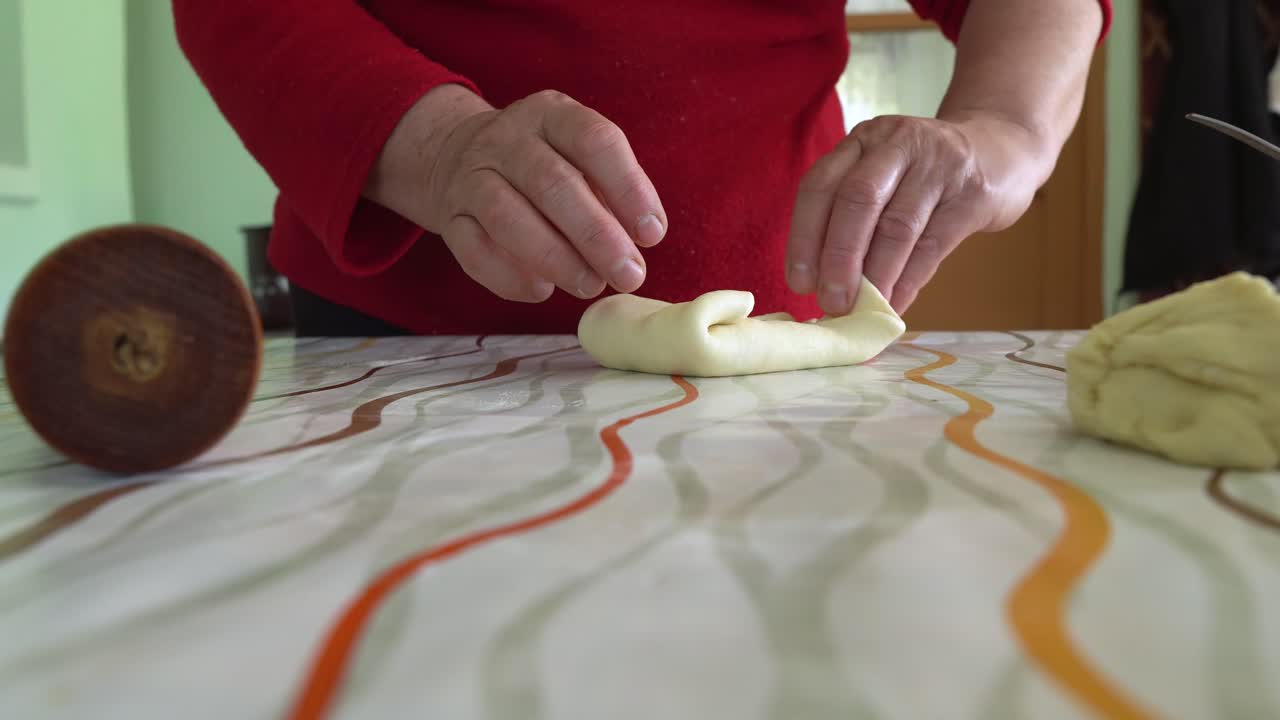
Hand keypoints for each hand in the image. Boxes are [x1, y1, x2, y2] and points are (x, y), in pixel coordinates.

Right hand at [411, 89, 666, 302]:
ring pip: (506, 216)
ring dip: (554, 258)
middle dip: (596, 235)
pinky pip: (472, 249)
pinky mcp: (449, 217)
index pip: (594, 141)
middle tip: (629, 275)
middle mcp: (506, 139)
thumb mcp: (578, 156)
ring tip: (590, 286)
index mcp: (551, 114)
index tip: (653, 234)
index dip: (628, 189)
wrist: (457, 156)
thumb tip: (641, 239)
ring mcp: (471, 176)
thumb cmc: (542, 165)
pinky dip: (508, 276)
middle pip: (552, 183)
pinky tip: (541, 291)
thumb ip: (610, 192)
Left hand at [785, 112, 1047, 315]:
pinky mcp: (974, 192)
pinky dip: (909, 281)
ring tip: (861, 310)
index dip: (804, 237)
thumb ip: (856, 216)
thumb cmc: (928, 176)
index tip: (799, 283)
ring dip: (875, 276)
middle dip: (838, 258)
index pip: (821, 185)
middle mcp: (899, 143)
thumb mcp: (887, 174)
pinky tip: (895, 306)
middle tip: (831, 302)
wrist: (1005, 148)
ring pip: (897, 226)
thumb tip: (824, 286)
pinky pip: (934, 244)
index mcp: (864, 140)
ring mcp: (940, 164)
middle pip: (857, 201)